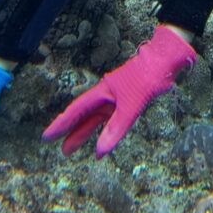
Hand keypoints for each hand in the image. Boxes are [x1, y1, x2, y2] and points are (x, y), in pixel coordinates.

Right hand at [42, 26, 196, 157]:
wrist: (166, 61)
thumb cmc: (147, 77)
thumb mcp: (132, 105)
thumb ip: (116, 128)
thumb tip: (100, 151)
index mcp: (103, 92)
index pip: (77, 110)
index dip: (62, 123)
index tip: (47, 135)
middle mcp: (108, 95)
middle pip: (85, 116)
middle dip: (72, 132)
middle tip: (59, 148)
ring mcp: (118, 98)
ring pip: (97, 119)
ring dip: (85, 133)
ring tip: (71, 149)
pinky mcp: (130, 101)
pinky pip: (112, 119)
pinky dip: (106, 131)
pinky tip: (104, 141)